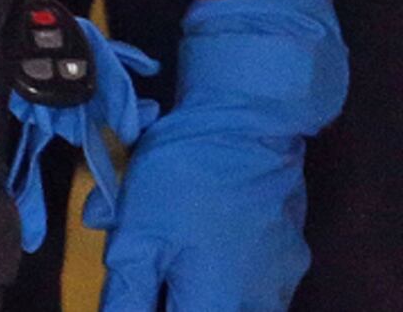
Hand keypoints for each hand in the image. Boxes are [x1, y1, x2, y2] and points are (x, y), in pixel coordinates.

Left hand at [96, 0, 348, 311]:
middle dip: (169, 293)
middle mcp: (259, 306)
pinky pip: (253, 281)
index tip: (136, 290)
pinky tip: (202, 237)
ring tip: (174, 247)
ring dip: (195, 283)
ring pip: (229, 300)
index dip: (146, 308)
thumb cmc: (184, 180)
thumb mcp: (138, 236)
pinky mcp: (290, 257)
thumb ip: (128, 290)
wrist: (247, 125)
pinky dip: (223, 268)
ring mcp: (281, 282)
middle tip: (147, 268)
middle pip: (204, 309)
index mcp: (217, 305)